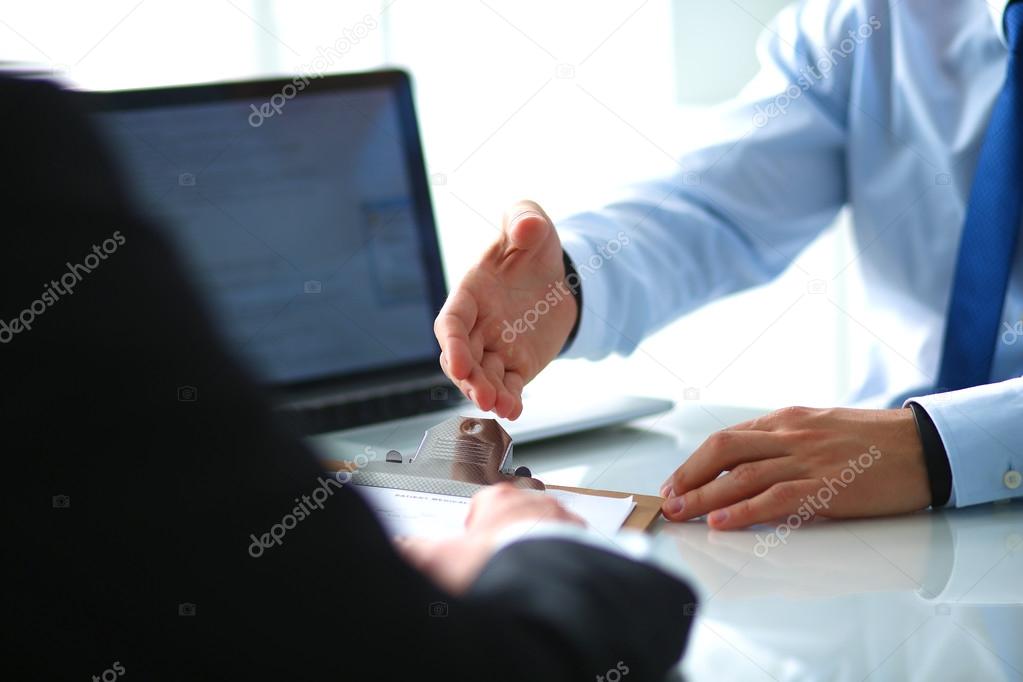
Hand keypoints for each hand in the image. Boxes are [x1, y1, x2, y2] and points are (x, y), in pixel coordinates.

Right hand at [396, 483, 582, 593]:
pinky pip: (570, 547)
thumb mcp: (442, 560)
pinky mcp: (585, 542)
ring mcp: (563, 520)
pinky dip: (560, 560)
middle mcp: (535, 502)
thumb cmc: (499, 567)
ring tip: (524, 575)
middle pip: (516, 515)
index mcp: (498, 498)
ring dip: (537, 547)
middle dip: (507, 537)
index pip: (481, 503)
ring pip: (546, 529)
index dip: (473, 529)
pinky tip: (548, 580)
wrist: (547, 588)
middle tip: (498, 564)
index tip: (472, 546)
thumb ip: (417, 551)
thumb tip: (401, 548)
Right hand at [434, 200, 577, 418]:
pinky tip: (514, 410)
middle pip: (462, 357)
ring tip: (500, 406)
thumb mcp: (531, 222)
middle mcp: (478, 324)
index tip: (458, 362)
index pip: (452, 322)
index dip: (451, 343)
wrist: (558, 273)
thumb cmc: (532, 245)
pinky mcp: (517, 364)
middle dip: (468, 378)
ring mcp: (496, 347)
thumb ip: (525, 218)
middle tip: (481, 394)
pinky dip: (510, 399)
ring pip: (483, 376)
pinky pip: (510, 385)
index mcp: (471, 293)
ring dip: (487, 393)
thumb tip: (527, 225)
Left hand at [660, 407, 930, 528]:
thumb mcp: (819, 428)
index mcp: (787, 420)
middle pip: (724, 449)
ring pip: (743, 474)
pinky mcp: (828, 486)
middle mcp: (791, 434)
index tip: (675, 482)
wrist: (925, 446)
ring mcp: (808, 459)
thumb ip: (782, 443)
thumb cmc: (874, 441)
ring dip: (706, 495)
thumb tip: (743, 466)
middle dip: (690, 475)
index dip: (695, 461)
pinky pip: (777, 497)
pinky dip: (745, 510)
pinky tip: (722, 523)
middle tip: (668, 499)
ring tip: (682, 513)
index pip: (728, 438)